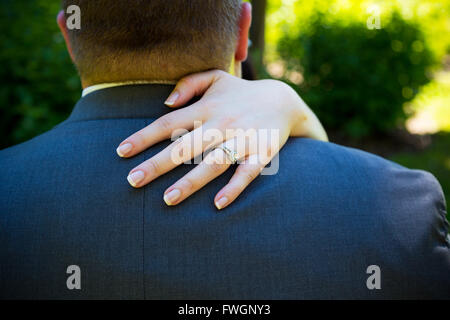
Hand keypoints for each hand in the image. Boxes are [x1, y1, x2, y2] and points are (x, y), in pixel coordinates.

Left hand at [116, 70, 326, 209]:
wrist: (284, 99)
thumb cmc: (240, 93)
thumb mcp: (215, 78)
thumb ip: (188, 84)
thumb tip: (166, 102)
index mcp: (206, 108)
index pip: (168, 123)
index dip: (144, 137)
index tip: (121, 152)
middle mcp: (221, 124)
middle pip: (185, 147)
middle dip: (158, 164)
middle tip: (133, 181)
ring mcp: (242, 139)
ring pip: (213, 163)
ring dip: (191, 181)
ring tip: (168, 199)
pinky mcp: (262, 152)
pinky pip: (247, 173)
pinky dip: (234, 188)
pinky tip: (218, 204)